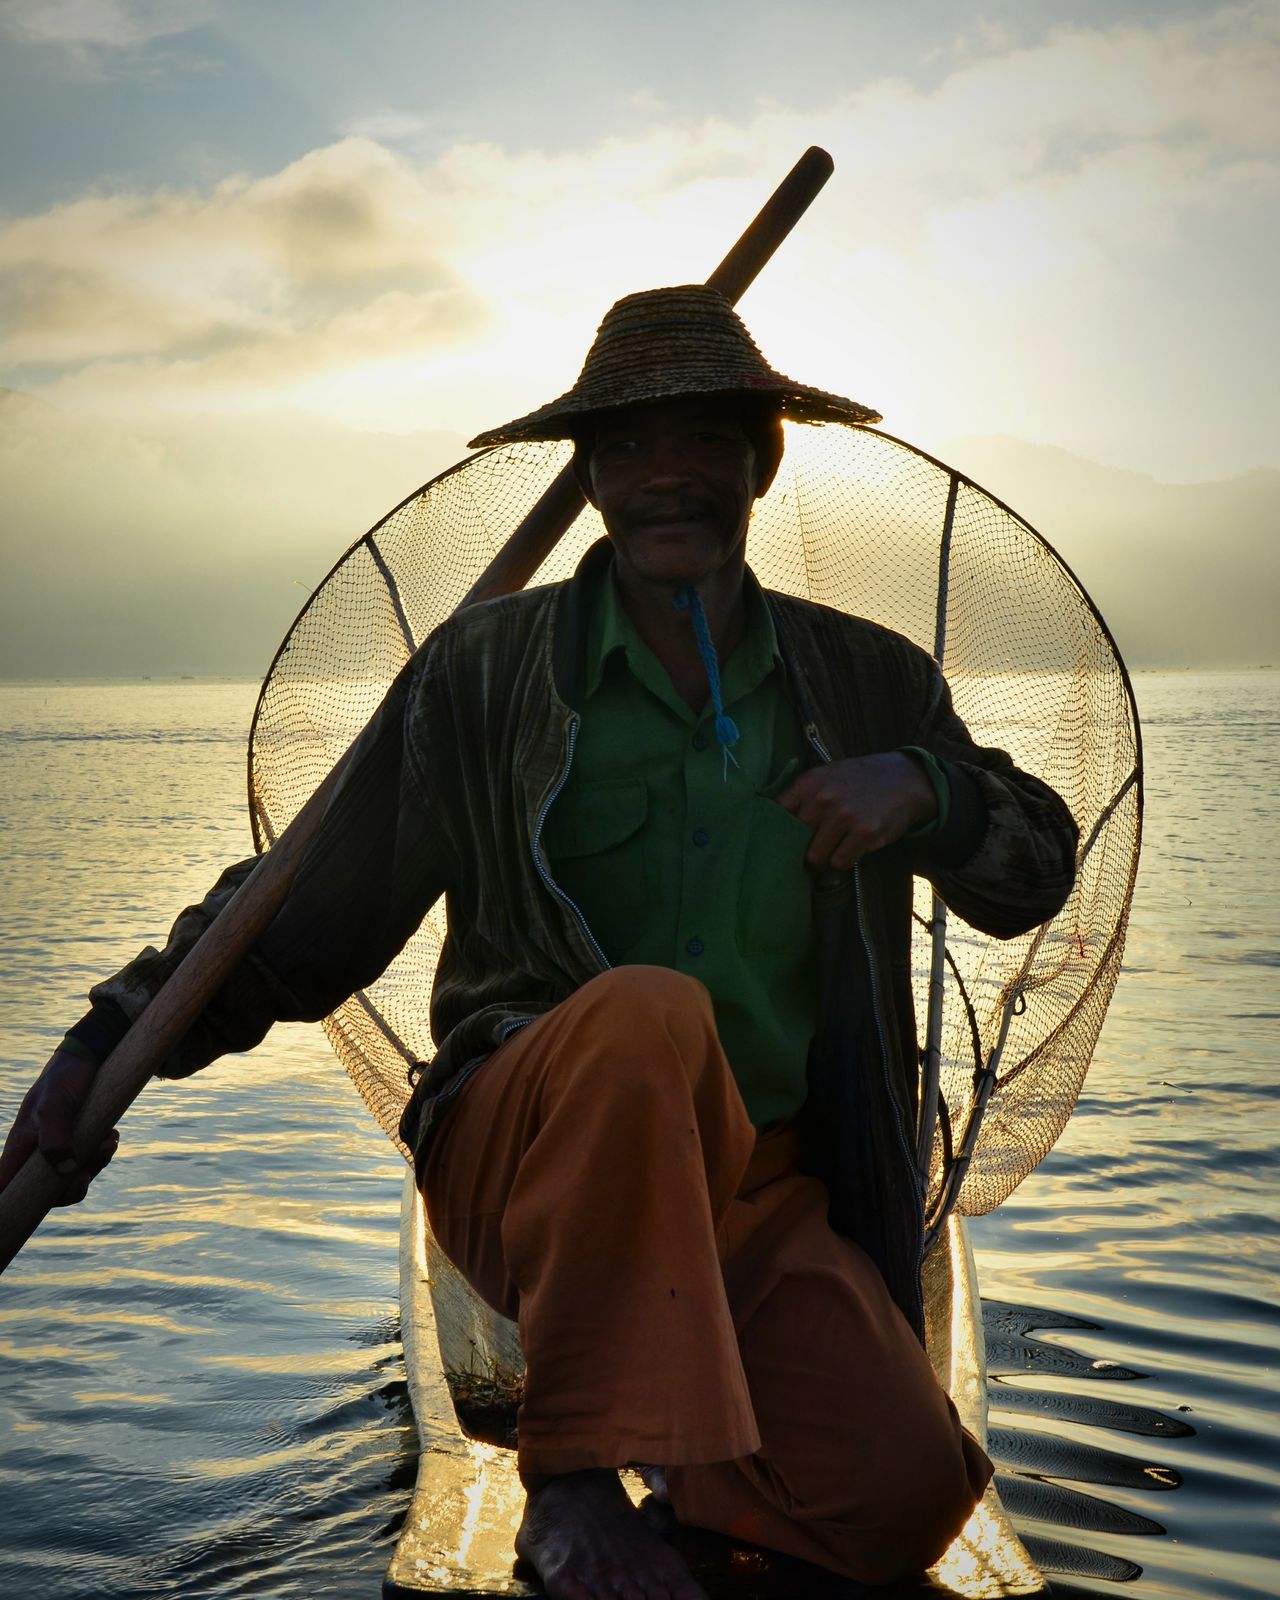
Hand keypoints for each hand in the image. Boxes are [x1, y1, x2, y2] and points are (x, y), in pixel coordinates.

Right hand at [0, 1049, 118, 1205]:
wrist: (90, 1057)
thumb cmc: (64, 1078)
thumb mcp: (55, 1104)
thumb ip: (55, 1137)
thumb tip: (65, 1171)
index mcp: (20, 1147)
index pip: (6, 1186)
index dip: (9, 1205)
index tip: (12, 1222)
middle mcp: (37, 1153)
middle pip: (48, 1192)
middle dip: (73, 1186)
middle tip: (92, 1164)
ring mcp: (59, 1149)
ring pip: (74, 1178)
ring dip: (94, 1165)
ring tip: (109, 1140)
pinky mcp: (80, 1142)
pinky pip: (90, 1162)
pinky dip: (102, 1154)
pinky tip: (112, 1136)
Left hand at [777, 753, 935, 870]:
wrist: (905, 779)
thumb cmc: (861, 781)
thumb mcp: (828, 777)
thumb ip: (803, 797)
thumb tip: (775, 828)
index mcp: (809, 783)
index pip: (775, 814)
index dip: (775, 832)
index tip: (779, 841)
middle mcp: (823, 799)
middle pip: (794, 842)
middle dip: (803, 849)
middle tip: (815, 848)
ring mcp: (844, 816)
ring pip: (816, 857)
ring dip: (824, 858)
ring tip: (836, 847)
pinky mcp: (864, 833)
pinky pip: (840, 862)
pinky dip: (844, 862)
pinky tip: (852, 849)